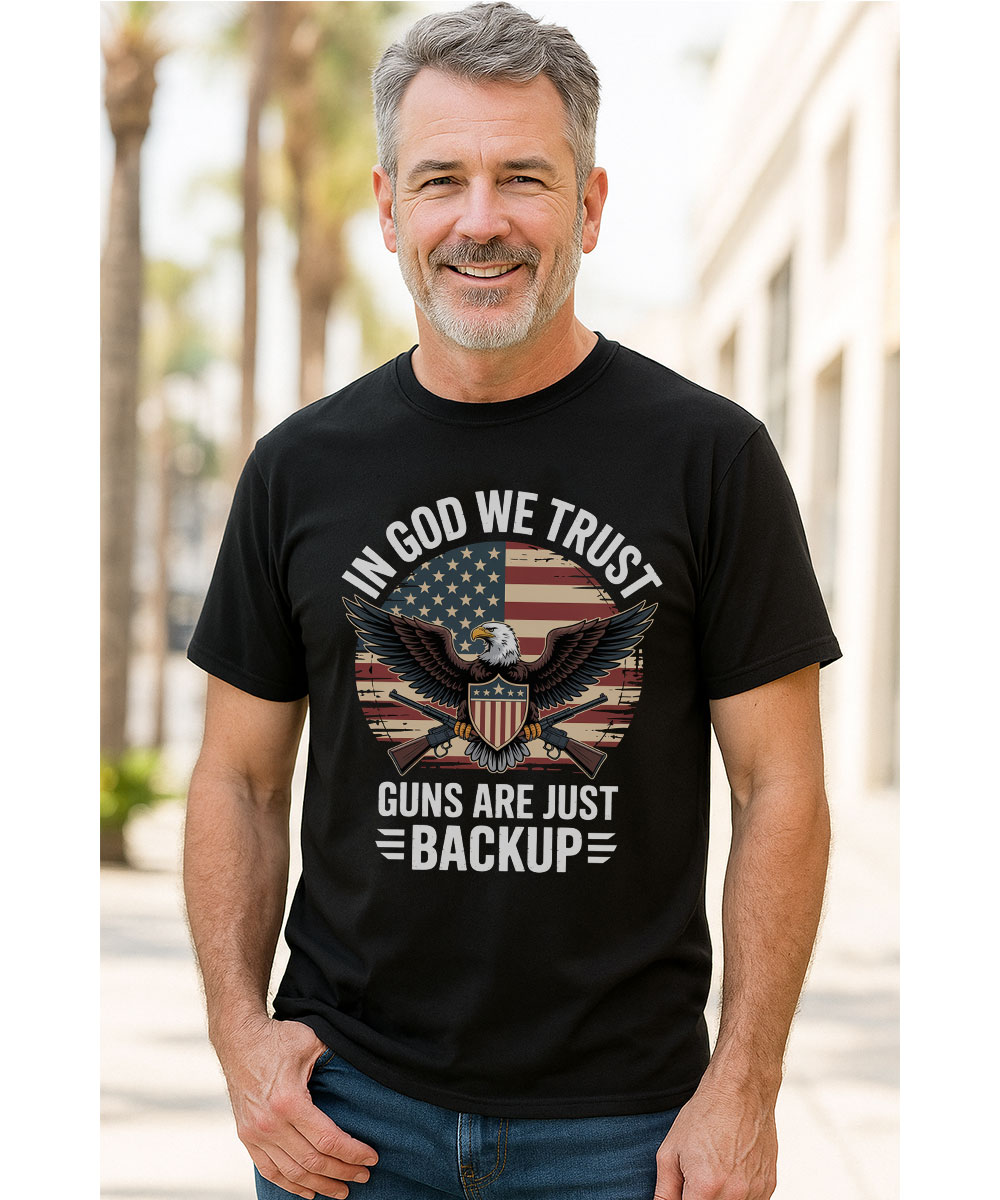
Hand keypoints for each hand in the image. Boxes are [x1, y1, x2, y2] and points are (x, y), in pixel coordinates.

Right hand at [216, 1016, 378, 1198]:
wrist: (238, 1039)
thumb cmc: (278, 1038)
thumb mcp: (311, 1042)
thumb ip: (335, 1058)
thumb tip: (363, 1067)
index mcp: (289, 1101)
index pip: (328, 1139)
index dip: (352, 1153)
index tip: (371, 1158)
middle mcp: (270, 1123)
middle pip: (313, 1161)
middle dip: (342, 1172)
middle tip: (364, 1176)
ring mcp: (255, 1133)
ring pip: (292, 1173)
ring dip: (320, 1185)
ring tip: (342, 1190)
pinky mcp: (246, 1137)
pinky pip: (269, 1171)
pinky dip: (290, 1185)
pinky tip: (309, 1192)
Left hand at [652, 1080, 777, 1199]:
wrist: (739, 1091)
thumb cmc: (704, 1116)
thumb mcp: (670, 1152)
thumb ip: (665, 1191)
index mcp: (706, 1187)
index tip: (684, 1191)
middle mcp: (734, 1194)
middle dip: (701, 1197)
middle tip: (697, 1180)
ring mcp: (755, 1192)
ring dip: (720, 1197)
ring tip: (714, 1171)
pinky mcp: (768, 1186)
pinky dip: (738, 1195)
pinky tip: (730, 1173)